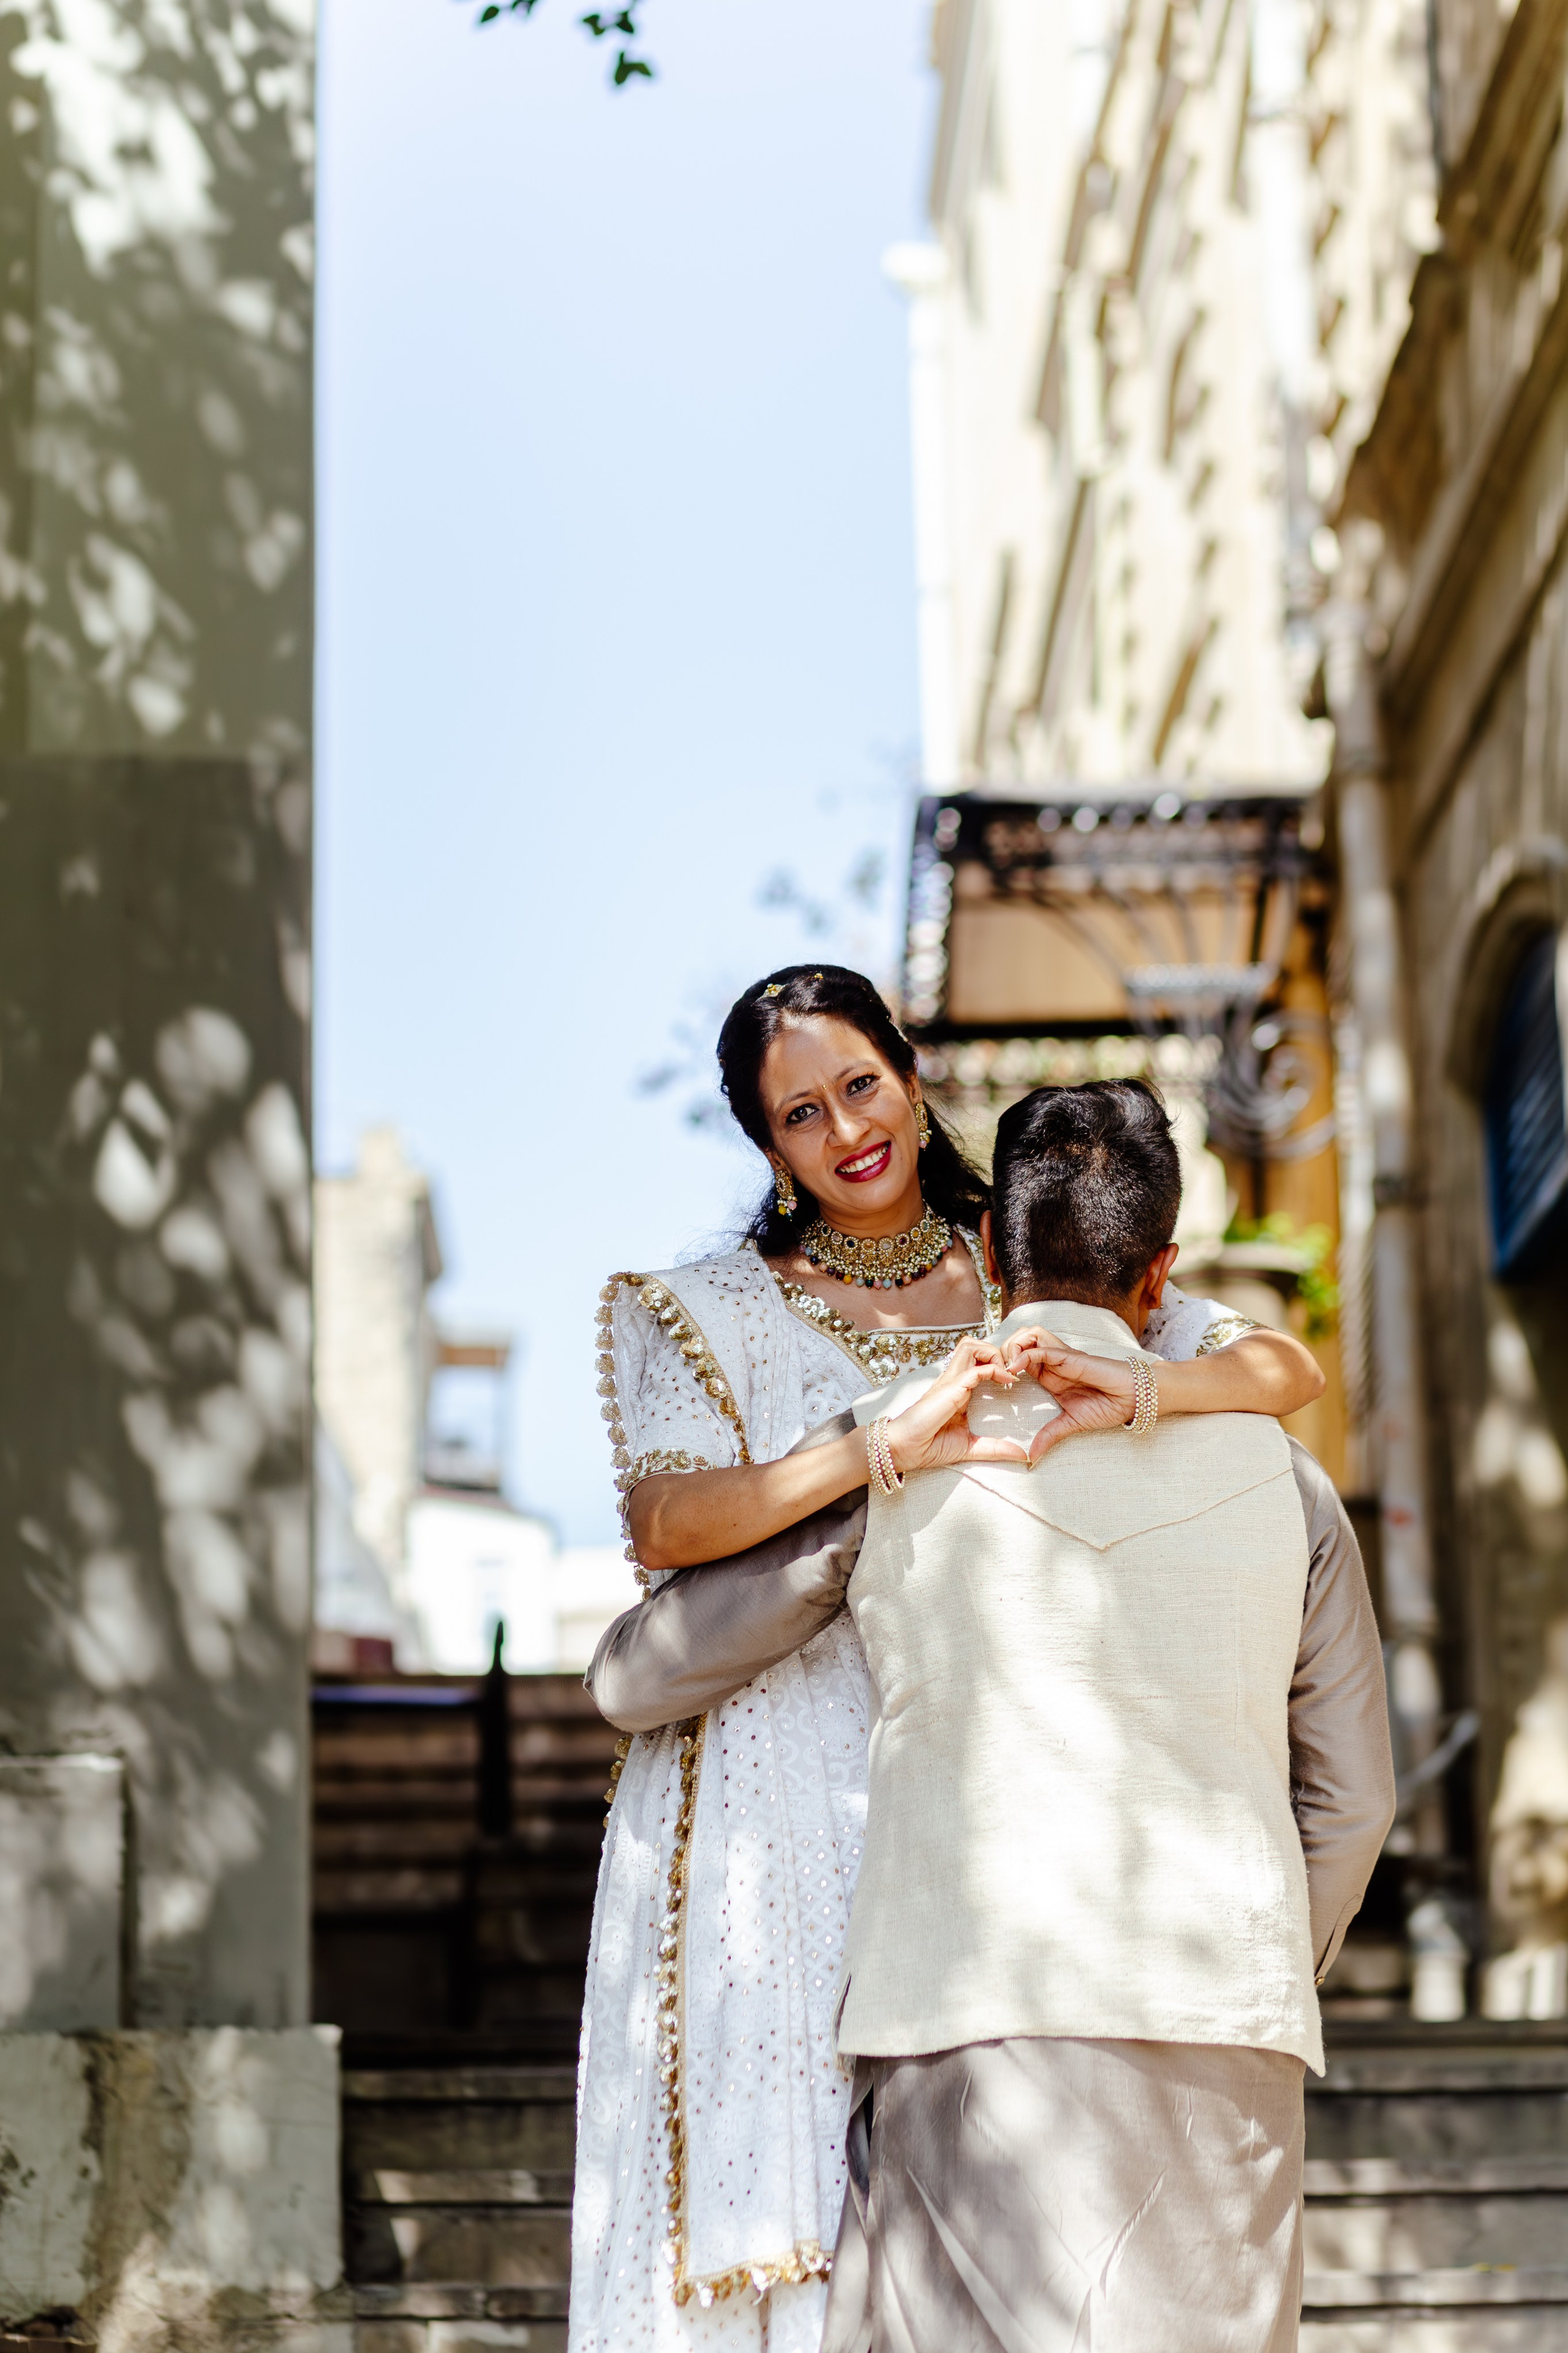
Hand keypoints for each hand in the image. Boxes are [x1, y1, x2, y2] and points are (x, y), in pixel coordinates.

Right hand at [881, 1335, 1040, 1474]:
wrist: (906, 1450)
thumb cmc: (931, 1446)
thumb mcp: (971, 1447)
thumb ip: (995, 1448)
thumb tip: (1021, 1455)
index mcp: (958, 1390)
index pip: (976, 1361)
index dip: (997, 1363)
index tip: (1013, 1382)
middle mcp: (954, 1380)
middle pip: (973, 1345)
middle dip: (995, 1351)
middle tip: (1010, 1371)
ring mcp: (951, 1381)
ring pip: (970, 1345)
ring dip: (992, 1353)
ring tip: (1006, 1371)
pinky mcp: (950, 1387)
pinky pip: (975, 1368)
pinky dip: (995, 1369)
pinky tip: (1007, 1381)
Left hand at [998, 1329, 1142, 1457]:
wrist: (1134, 1399)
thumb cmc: (1108, 1406)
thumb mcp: (1071, 1424)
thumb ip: (1050, 1435)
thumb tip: (1033, 1457)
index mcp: (1050, 1376)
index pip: (1018, 1360)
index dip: (1003, 1365)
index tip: (994, 1383)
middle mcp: (1052, 1363)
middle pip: (1019, 1341)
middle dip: (1001, 1351)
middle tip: (994, 1372)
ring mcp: (1061, 1357)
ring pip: (1028, 1336)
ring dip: (1012, 1347)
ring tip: (1004, 1368)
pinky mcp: (1070, 1357)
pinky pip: (1043, 1349)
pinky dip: (1025, 1355)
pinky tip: (1014, 1369)